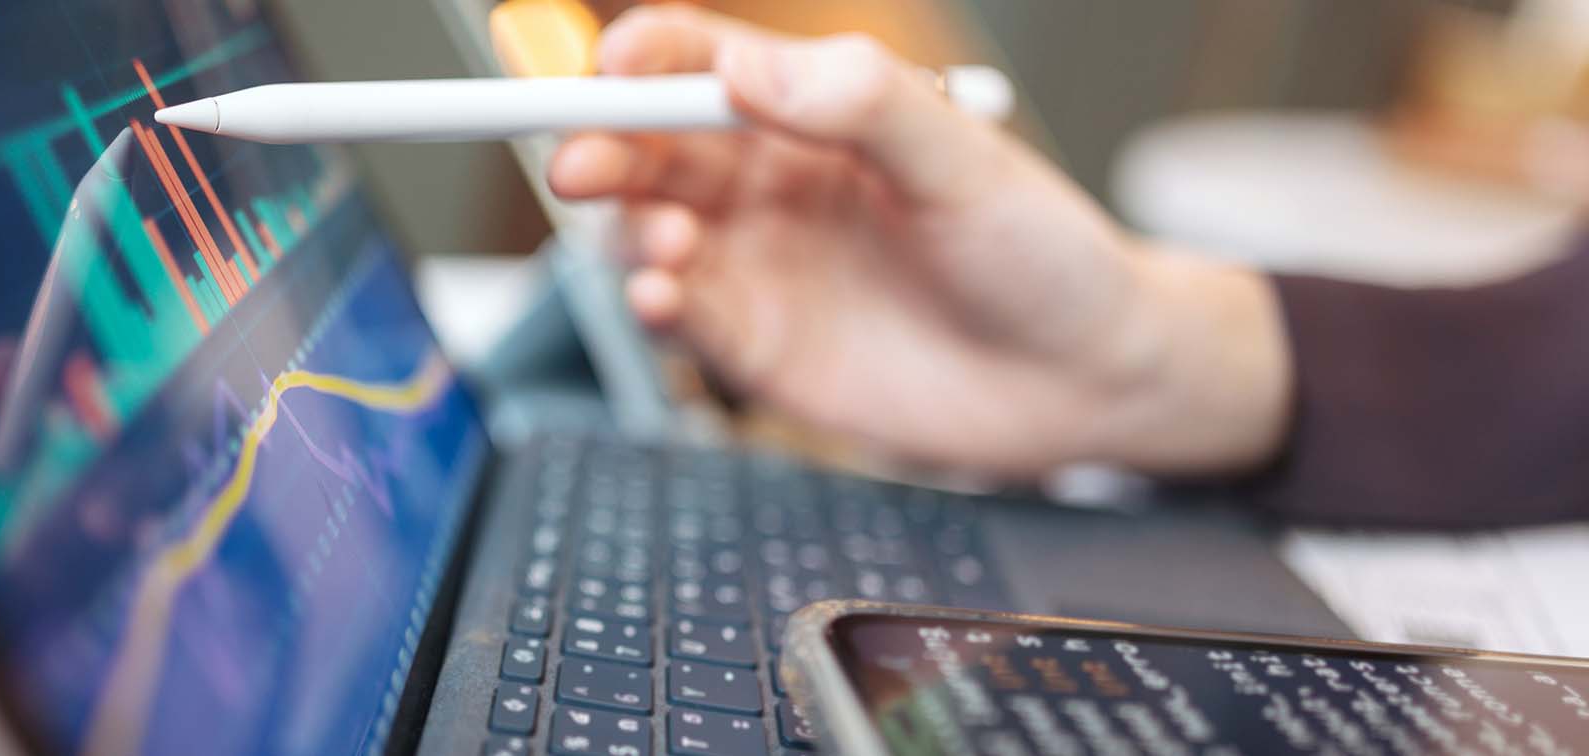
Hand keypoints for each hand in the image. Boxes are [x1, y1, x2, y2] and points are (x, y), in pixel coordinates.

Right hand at [549, 5, 1291, 475]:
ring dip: (630, 230)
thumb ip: (859, 103)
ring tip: (668, 244)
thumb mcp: (963, 160)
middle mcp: (771, 185)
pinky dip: (652, 304)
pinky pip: (679, 317)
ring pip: (645, 231)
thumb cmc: (1041, 257)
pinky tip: (665, 296)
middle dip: (600, 146)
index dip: (640, 60)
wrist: (1085, 386)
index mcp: (814, 116)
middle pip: (647, 148)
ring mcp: (759, 267)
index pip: (698, 65)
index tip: (608, 67)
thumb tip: (747, 67)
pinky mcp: (758, 349)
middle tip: (582, 163)